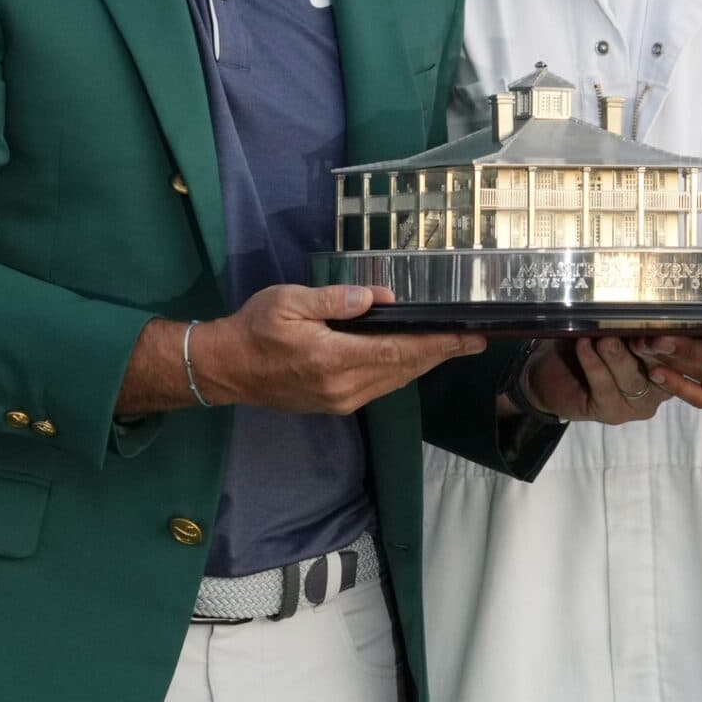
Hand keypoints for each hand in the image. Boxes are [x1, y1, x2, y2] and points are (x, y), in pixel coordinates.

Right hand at [189, 284, 485, 415]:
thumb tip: (379, 297)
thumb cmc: (254, 328)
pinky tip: (413, 358)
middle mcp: (343, 386)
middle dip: (441, 354)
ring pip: (395, 381)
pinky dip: (402, 371)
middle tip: (474, 340)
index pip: (399, 351)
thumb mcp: (289, 301)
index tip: (469, 337)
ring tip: (452, 347)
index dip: (437, 344)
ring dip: (424, 364)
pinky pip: (380, 387)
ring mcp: (340, 400)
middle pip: (404, 370)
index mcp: (333, 358)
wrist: (226, 369)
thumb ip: (336, 300)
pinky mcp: (336, 404)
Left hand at [514, 337, 673, 424]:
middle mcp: (661, 386)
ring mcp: (637, 403)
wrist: (551, 372)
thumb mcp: (615, 325)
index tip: (669, 322)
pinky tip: (583, 344)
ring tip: (606, 339)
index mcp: (672, 363)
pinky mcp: (612, 412)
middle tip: (640, 332)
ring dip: (618, 356)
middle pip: (661, 366)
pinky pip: (604, 386)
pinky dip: (593, 363)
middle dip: (650, 347)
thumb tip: (639, 303)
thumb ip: (632, 321)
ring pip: (632, 378)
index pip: (681, 352)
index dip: (676, 339)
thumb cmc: (591, 341)